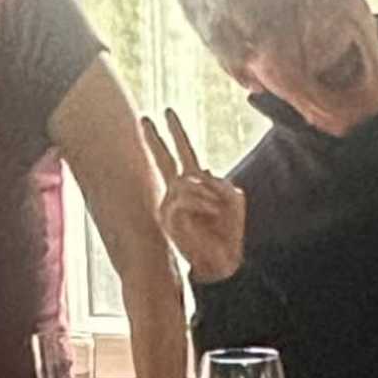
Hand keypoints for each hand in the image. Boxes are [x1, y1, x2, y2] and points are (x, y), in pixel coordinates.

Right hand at [146, 109, 246, 285]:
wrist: (222, 263)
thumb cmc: (228, 234)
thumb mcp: (232, 200)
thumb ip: (219, 183)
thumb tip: (203, 172)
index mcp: (193, 186)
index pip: (182, 154)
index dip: (176, 134)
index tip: (167, 114)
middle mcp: (177, 192)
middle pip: (165, 157)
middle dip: (155, 136)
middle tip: (145, 117)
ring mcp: (170, 204)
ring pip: (187, 181)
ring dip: (209, 194)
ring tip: (217, 211)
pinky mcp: (168, 216)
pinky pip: (186, 196)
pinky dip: (203, 202)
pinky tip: (211, 213)